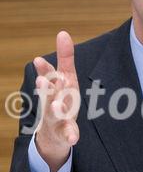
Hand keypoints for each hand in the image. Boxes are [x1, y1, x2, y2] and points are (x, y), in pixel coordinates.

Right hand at [34, 31, 79, 171]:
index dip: (44, 69)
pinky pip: (67, 135)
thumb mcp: (65, 78)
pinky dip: (70, 136)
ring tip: (55, 106)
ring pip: (54, 114)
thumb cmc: (60, 99)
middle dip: (46, 87)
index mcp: (55, 88)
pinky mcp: (63, 133)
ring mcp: (56, 119)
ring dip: (55, 109)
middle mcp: (52, 102)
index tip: (38, 60)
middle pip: (48, 94)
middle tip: (43, 80)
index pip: (48, 76)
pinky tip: (74, 138)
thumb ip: (65, 58)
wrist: (52, 133)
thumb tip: (63, 32)